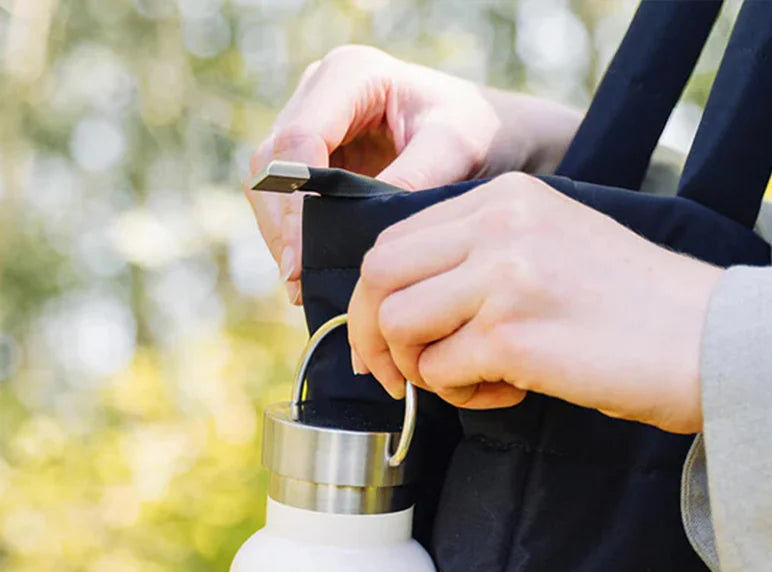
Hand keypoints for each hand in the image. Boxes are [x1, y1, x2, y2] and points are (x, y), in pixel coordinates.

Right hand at [244, 45, 581, 304]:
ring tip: (301, 286)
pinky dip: (295, 238)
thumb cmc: (479, 133)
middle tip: (296, 280)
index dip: (295, 203)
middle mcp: (321, 93)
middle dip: (281, 224)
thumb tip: (365, 230)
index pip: (299, 140)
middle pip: (271, 162)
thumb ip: (412, 180)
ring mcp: (314, 124)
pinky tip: (311, 274)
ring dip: (281, 235)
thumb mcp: (455, 151)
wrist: (491, 136)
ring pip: (269, 185)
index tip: (302, 258)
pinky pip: (287, 201)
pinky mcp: (317, 159)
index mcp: (351, 75)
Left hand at [347, 173, 722, 434]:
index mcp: (508, 197)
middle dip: (372, 336)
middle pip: (379, 276)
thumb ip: (485, 257)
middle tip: (395, 378)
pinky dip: (461, 394)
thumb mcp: (556, 249)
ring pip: (397, 324)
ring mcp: (504, 275)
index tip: (387, 342)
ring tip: (476, 381)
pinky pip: (440, 371)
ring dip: (422, 369)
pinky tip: (510, 393)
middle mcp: (500, 223)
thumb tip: (413, 304)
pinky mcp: (513, 334)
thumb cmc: (639, 310)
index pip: (396, 239)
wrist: (712, 342)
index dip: (376, 298)